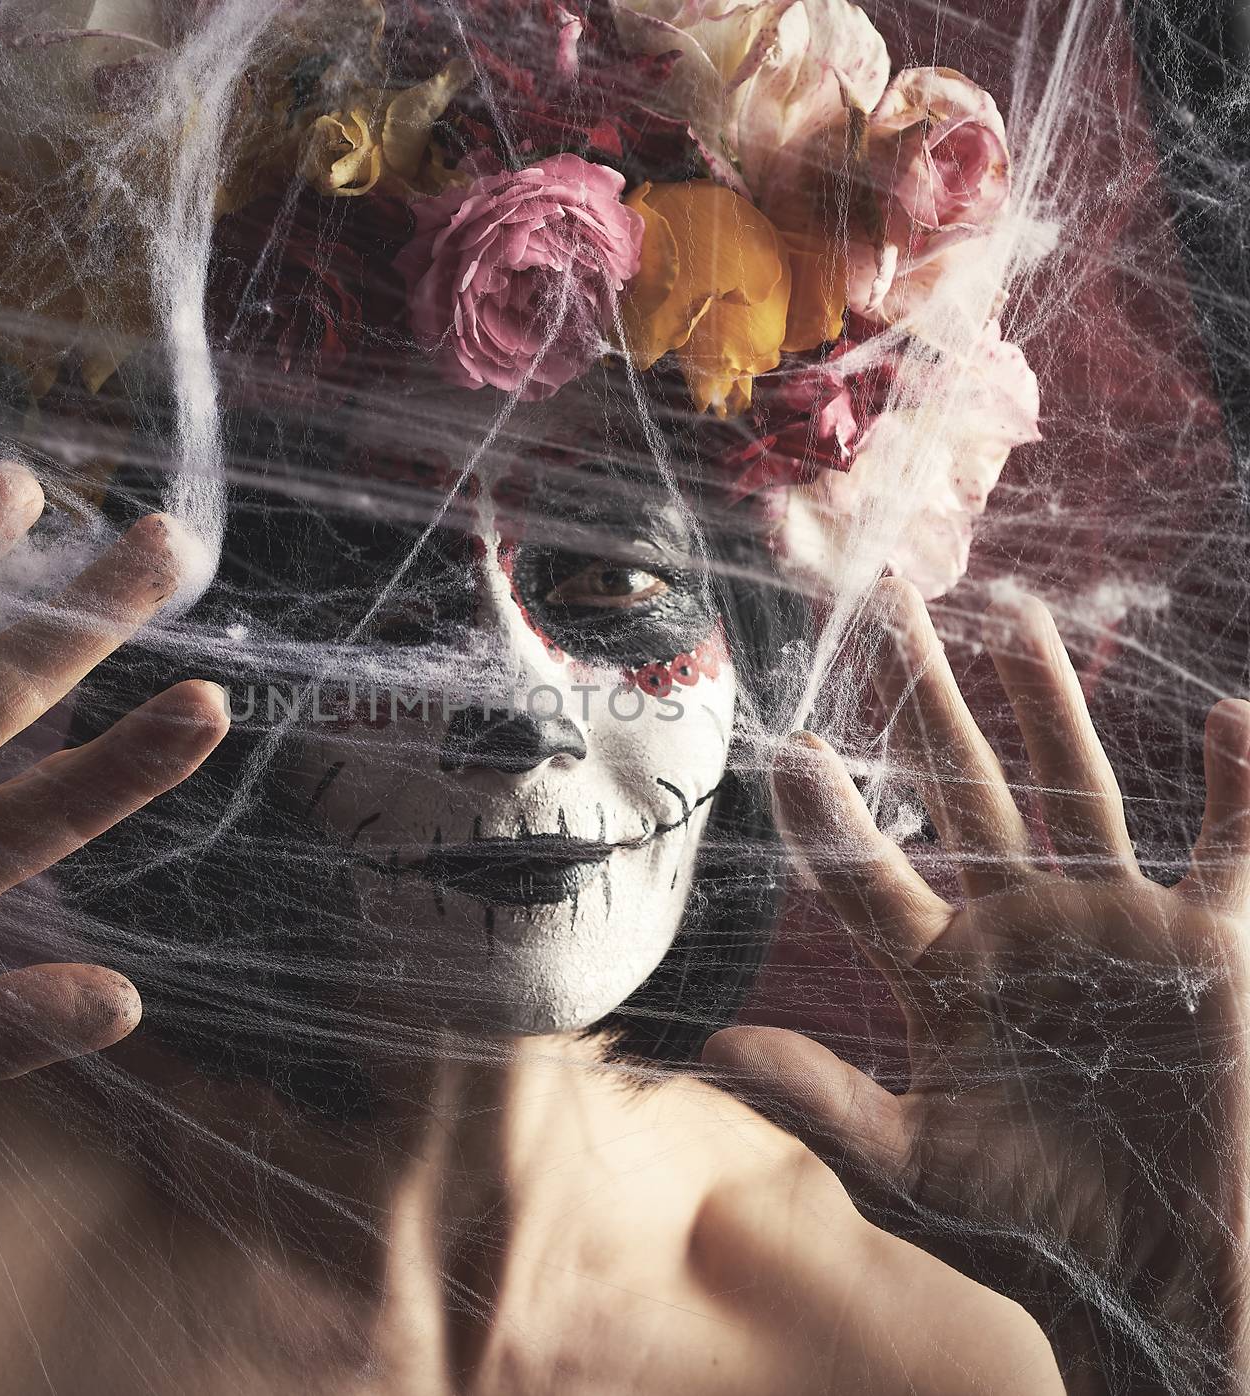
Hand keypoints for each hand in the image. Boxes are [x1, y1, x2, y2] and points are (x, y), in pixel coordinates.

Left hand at [702, 578, 1249, 1394]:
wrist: (1156, 1278)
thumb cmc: (1028, 1231)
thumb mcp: (911, 1170)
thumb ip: (819, 1106)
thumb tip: (709, 1051)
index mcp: (939, 970)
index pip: (870, 872)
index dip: (833, 816)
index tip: (791, 748)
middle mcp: (1015, 927)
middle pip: (962, 789)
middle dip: (925, 697)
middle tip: (891, 599)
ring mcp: (1108, 926)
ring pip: (1076, 787)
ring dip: (1049, 703)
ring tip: (1015, 614)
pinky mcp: (1204, 946)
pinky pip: (1228, 848)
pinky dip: (1242, 786)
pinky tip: (1232, 711)